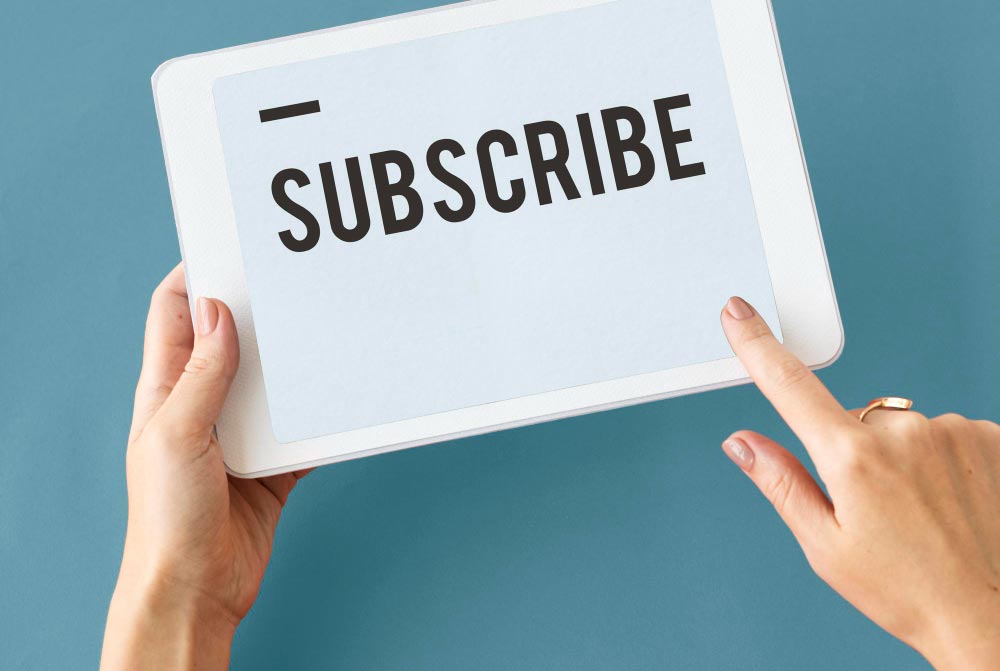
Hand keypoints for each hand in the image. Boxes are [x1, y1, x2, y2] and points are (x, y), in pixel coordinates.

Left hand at [101, 264, 309, 670]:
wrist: (196, 589)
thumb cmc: (167, 518)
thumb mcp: (177, 435)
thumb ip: (201, 376)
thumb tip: (219, 313)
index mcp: (166, 390)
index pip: (175, 313)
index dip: (197, 277)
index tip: (231, 249)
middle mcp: (202, 404)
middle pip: (231, 339)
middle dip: (258, 312)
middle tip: (292, 284)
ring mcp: (238, 434)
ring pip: (271, 380)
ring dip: (294, 361)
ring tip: (323, 332)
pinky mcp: (272, 464)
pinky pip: (300, 428)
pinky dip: (319, 414)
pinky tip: (342, 398)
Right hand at [719, 297, 999, 670]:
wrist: (992, 615)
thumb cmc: (908, 591)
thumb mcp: (825, 546)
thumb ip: (780, 482)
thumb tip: (742, 443)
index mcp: (852, 459)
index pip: (789, 386)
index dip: (758, 345)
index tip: (738, 312)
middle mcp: (902, 431)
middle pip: (852, 419)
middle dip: (851, 452)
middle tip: (876, 508)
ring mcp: (950, 429)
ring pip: (900, 428)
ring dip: (901, 458)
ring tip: (920, 511)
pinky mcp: (989, 434)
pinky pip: (943, 433)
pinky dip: (940, 460)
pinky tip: (950, 501)